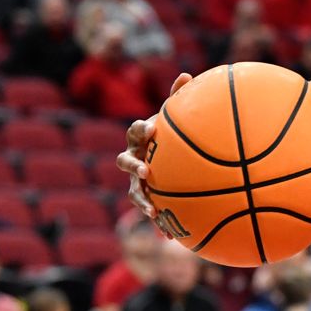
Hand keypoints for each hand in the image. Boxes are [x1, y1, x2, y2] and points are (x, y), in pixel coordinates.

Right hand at [115, 72, 191, 233]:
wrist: (166, 157)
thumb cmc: (171, 132)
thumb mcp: (174, 116)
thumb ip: (178, 97)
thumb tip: (185, 74)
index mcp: (141, 138)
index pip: (135, 131)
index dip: (140, 130)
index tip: (151, 129)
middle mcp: (134, 158)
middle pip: (124, 162)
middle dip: (133, 166)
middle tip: (146, 171)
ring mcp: (137, 180)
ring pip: (133, 191)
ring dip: (141, 200)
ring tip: (152, 210)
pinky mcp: (147, 197)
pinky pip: (151, 210)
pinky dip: (159, 222)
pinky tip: (171, 236)